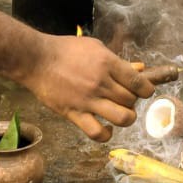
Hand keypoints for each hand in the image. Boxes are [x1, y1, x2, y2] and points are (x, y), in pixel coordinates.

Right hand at [18, 34, 153, 141]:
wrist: (36, 60)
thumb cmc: (66, 50)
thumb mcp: (95, 47)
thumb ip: (117, 60)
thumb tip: (140, 69)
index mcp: (107, 63)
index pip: (139, 82)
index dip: (147, 89)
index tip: (144, 91)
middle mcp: (100, 83)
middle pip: (131, 100)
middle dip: (133, 101)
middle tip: (125, 98)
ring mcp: (87, 100)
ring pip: (122, 118)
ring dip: (126, 118)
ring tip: (119, 113)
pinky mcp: (74, 114)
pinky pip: (97, 132)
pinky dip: (106, 134)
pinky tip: (106, 128)